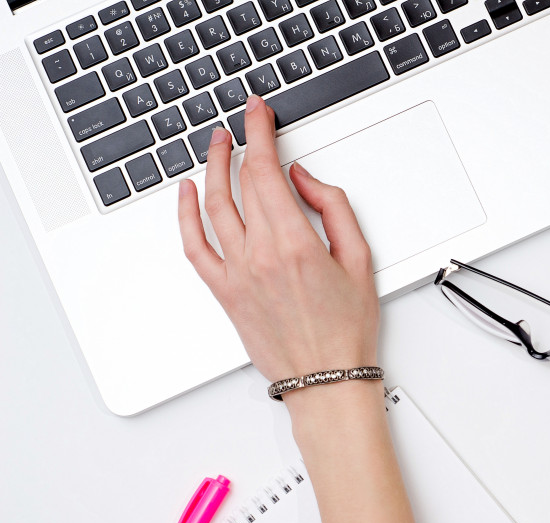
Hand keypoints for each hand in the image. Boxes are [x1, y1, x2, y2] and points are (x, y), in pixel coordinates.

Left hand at [177, 96, 378, 387]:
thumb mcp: (360, 259)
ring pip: (213, 207)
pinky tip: (187, 193)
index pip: (266, 171)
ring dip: (212, 169)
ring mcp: (236, 274)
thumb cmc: (346, 329)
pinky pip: (194, 246)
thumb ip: (333, 208)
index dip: (260, 133)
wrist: (326, 379)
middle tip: (244, 122)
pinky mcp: (224, 292)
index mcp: (295, 243)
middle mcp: (259, 255)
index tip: (258, 113)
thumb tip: (304, 179)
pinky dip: (185, 216)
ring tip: (217, 146)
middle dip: (240, 143)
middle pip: (241, 183)